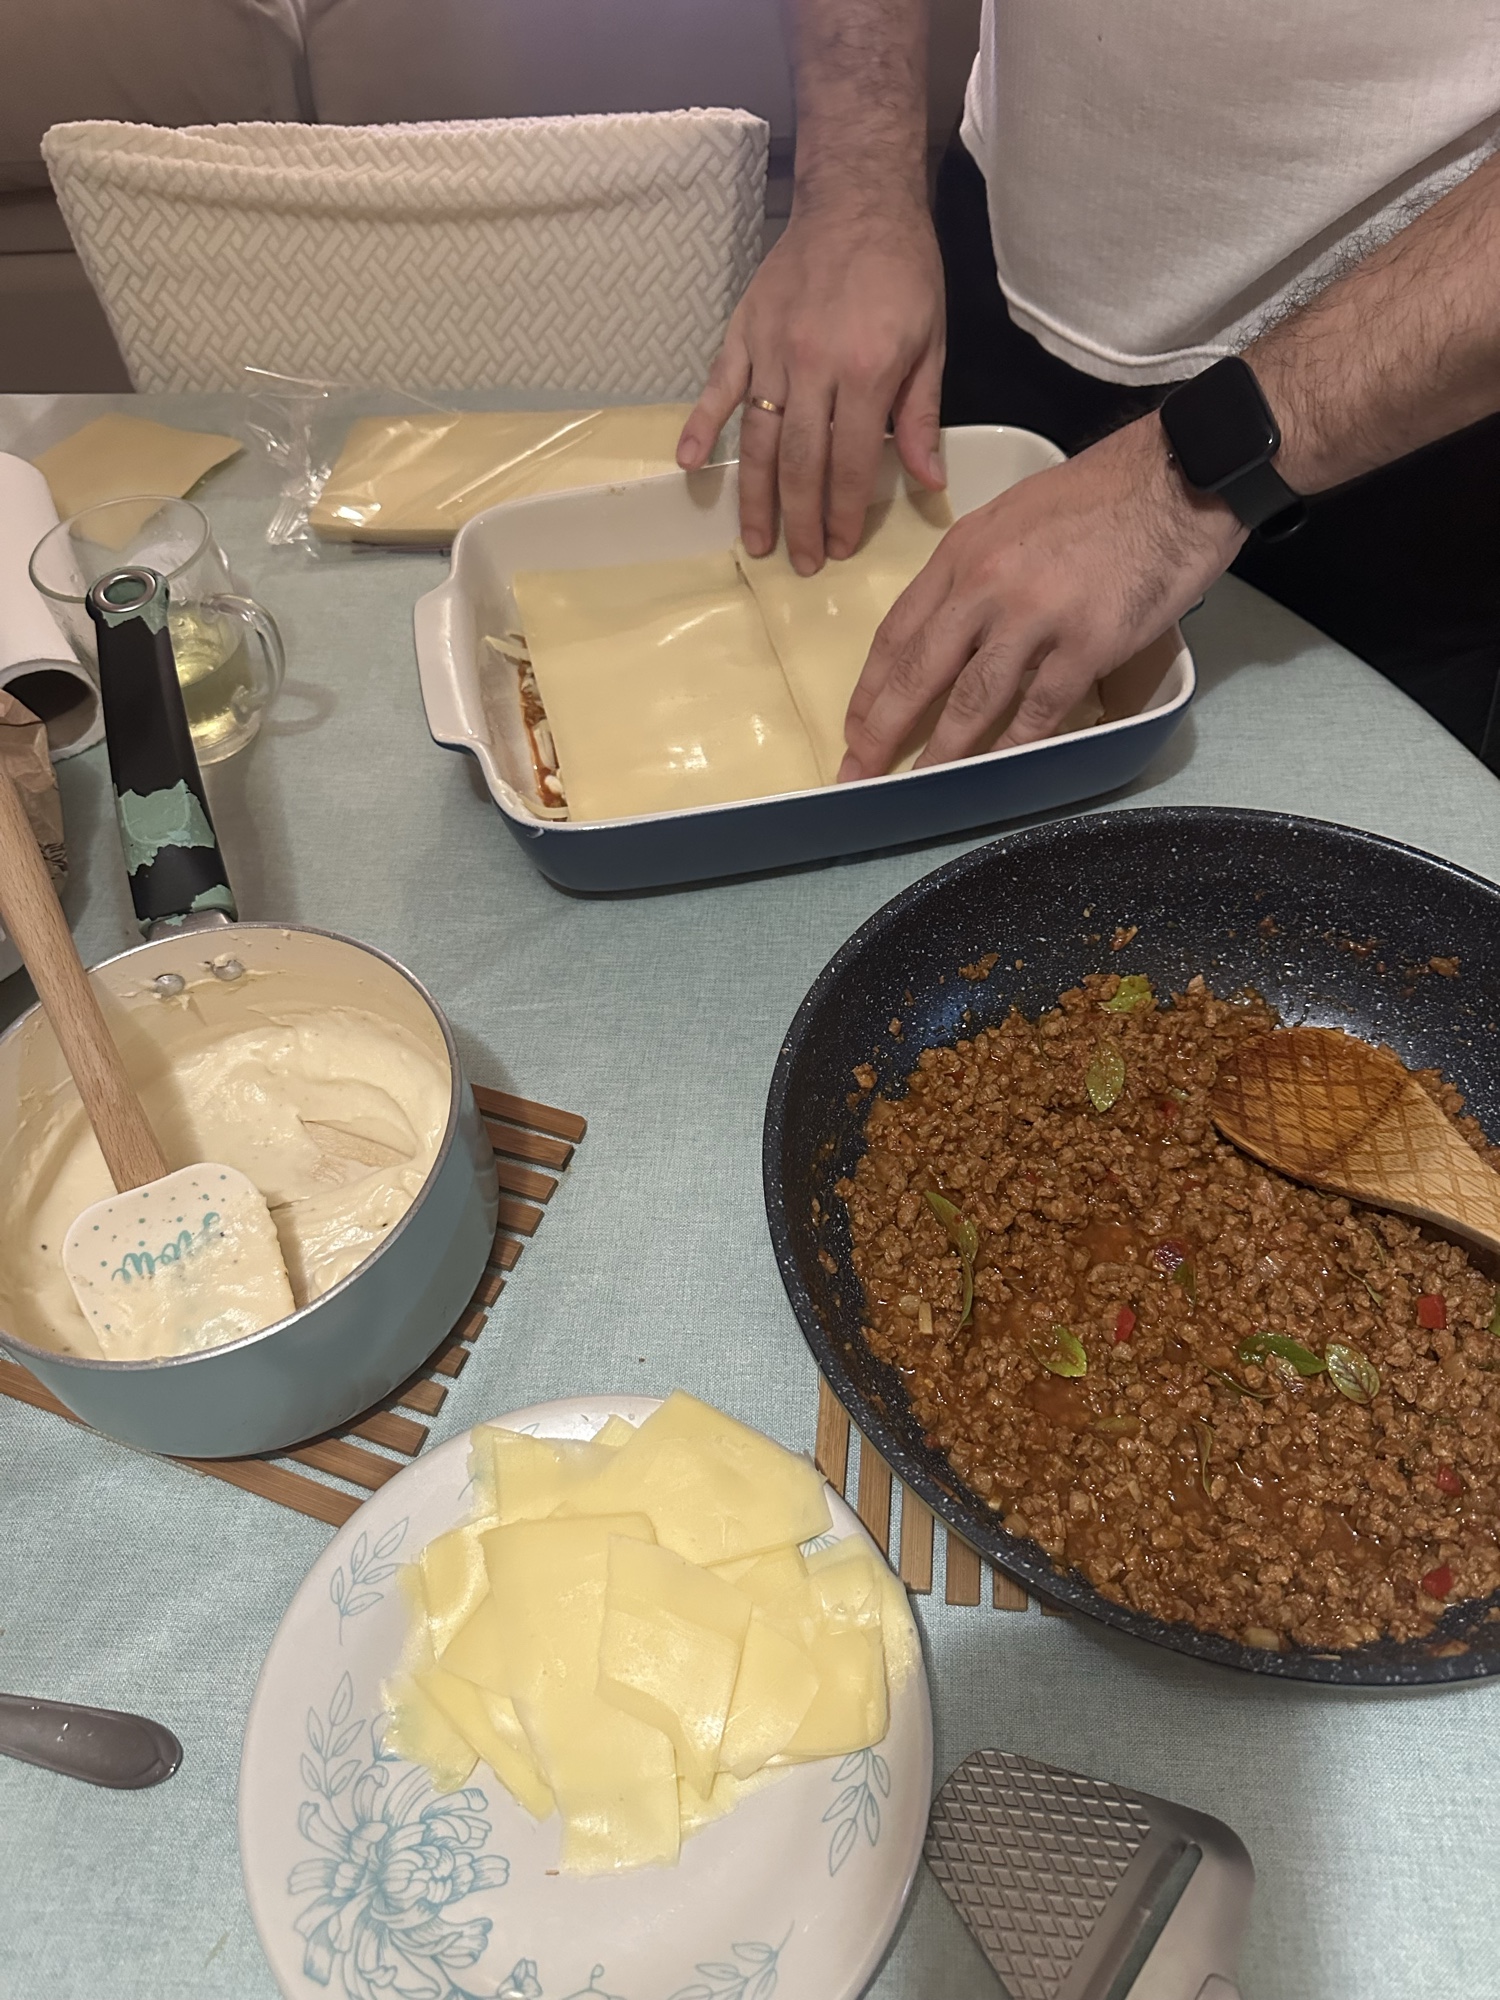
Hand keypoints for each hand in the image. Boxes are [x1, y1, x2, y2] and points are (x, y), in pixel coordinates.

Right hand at [676, 196, 945, 573]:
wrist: (858, 200)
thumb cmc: (903, 271)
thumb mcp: (931, 342)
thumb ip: (921, 415)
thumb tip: (928, 482)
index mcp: (865, 373)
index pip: (851, 463)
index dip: (845, 512)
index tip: (842, 546)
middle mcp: (812, 368)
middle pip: (800, 464)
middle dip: (801, 521)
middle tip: (802, 563)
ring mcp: (771, 352)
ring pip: (759, 441)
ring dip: (756, 498)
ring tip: (756, 542)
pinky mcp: (743, 334)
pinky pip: (717, 389)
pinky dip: (701, 427)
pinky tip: (690, 466)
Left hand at [838, 416, 1246, 777]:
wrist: (1178, 476)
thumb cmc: (1101, 493)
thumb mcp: (1012, 514)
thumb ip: (976, 568)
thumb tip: (951, 624)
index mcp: (963, 552)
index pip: (898, 631)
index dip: (871, 687)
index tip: (854, 724)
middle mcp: (987, 585)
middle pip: (920, 672)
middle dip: (881, 730)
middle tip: (859, 771)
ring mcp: (1036, 617)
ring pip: (972, 700)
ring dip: (941, 753)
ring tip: (917, 787)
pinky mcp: (1086, 644)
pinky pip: (1038, 712)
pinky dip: (1011, 749)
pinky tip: (992, 776)